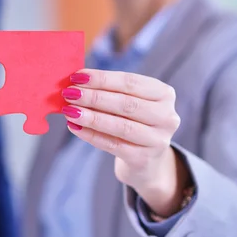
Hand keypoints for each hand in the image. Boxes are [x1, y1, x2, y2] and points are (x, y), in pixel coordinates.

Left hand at [62, 69, 188, 216]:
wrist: (146, 160)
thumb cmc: (132, 122)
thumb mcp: (129, 102)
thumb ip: (109, 90)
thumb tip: (76, 80)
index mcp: (164, 94)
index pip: (130, 82)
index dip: (102, 79)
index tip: (77, 77)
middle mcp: (166, 116)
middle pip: (126, 104)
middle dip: (94, 97)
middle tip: (69, 93)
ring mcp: (158, 140)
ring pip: (120, 126)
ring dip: (91, 117)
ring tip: (69, 111)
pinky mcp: (143, 159)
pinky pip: (113, 145)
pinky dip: (91, 135)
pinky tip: (75, 127)